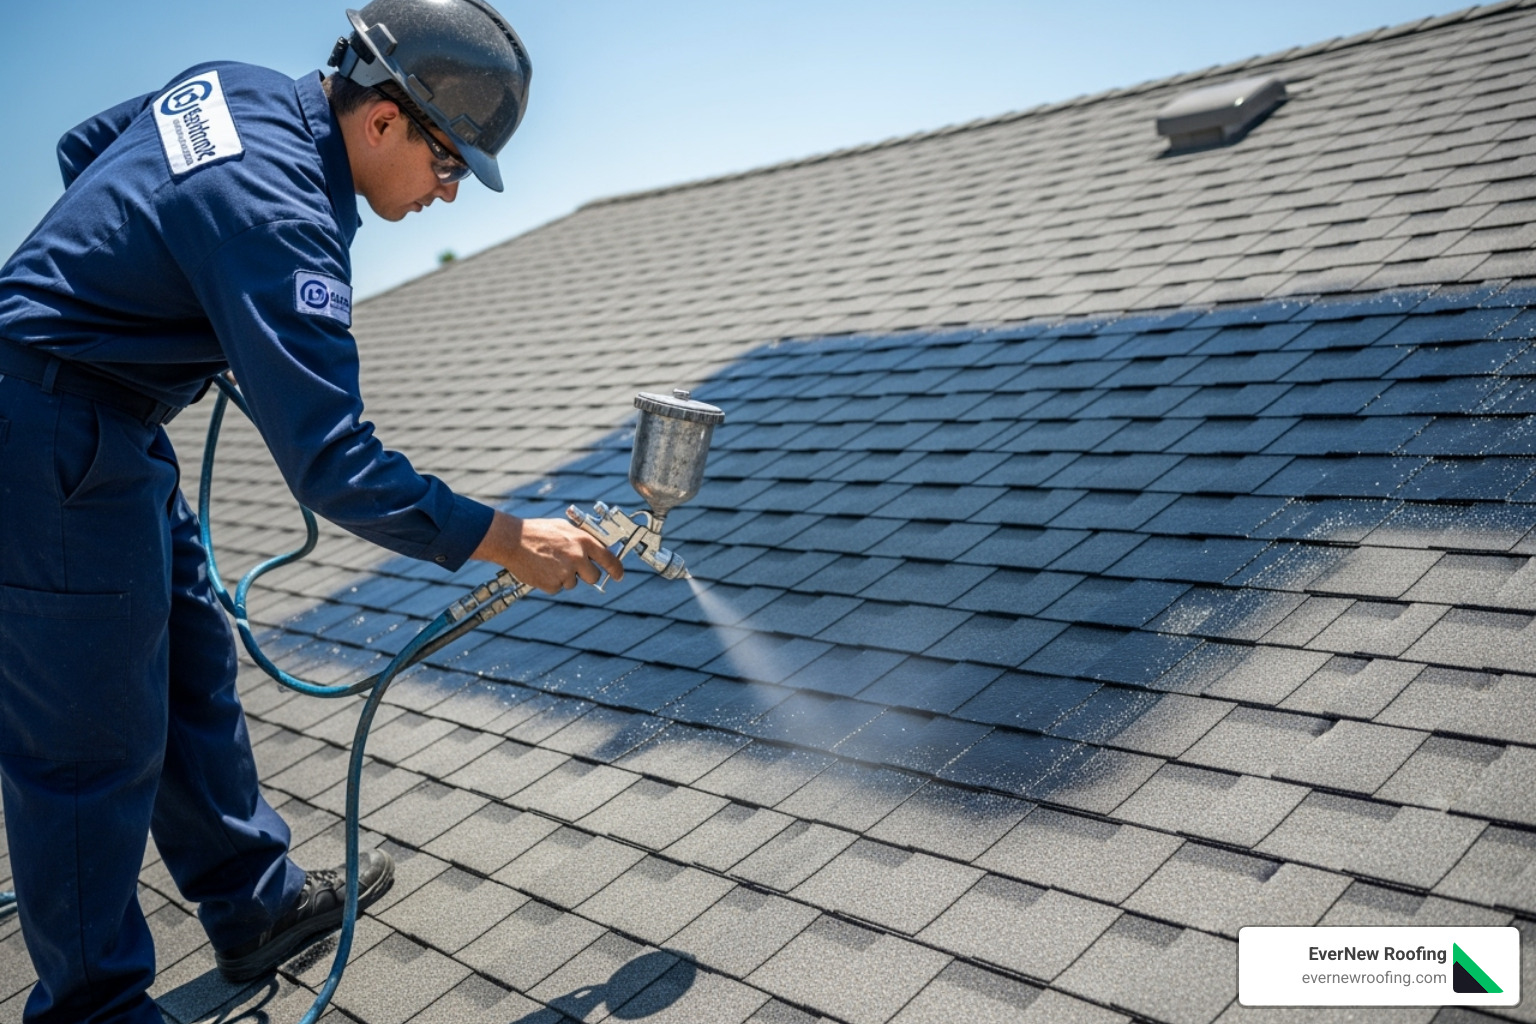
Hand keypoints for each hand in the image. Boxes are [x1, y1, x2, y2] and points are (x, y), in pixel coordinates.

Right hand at [470, 511, 623, 594]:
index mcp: (583, 541)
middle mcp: (577, 558)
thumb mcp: (564, 527)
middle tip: (573, 568)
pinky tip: (541, 568)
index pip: (609, 559)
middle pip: (594, 577)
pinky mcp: (552, 585)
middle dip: (587, 575)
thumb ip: (581, 539)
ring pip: (573, 583)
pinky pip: (557, 588)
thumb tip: (597, 547)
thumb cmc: (538, 531)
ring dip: (564, 576)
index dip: (617, 569)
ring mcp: (565, 573)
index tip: (619, 575)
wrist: (512, 541)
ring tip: (549, 562)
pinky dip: (550, 581)